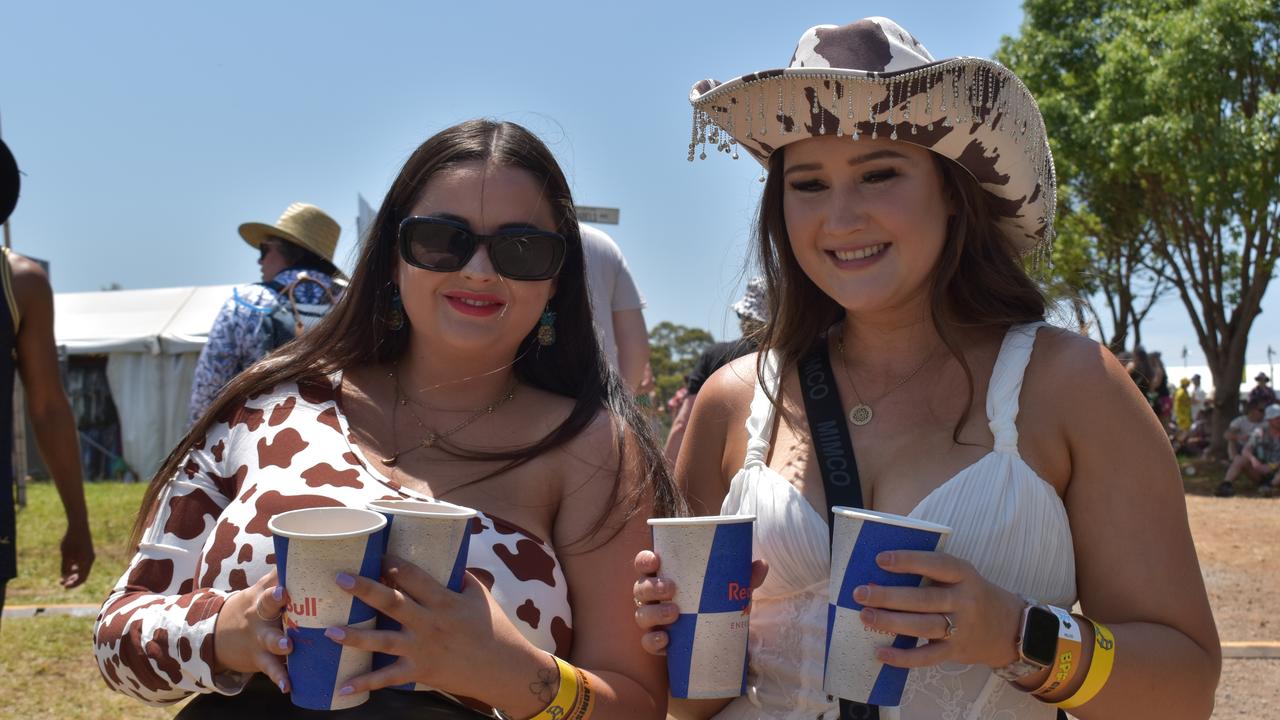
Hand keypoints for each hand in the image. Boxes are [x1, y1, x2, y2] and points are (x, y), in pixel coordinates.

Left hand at [59, 522, 94, 587]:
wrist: (79, 525)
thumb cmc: (71, 540)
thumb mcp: (66, 554)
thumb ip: (65, 566)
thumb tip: (64, 577)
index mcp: (87, 562)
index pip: (82, 578)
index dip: (73, 584)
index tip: (63, 586)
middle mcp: (90, 560)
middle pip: (83, 575)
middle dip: (72, 580)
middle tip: (61, 582)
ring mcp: (90, 556)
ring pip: (83, 570)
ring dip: (73, 574)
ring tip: (63, 576)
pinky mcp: (88, 552)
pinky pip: (83, 564)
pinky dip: (76, 568)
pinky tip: (68, 567)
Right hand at [212, 570, 291, 691]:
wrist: (217, 634)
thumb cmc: (256, 606)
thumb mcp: (264, 588)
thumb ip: (287, 574)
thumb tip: (318, 551)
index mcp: (266, 592)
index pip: (275, 576)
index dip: (283, 569)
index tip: (294, 561)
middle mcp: (261, 611)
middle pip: (267, 602)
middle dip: (274, 598)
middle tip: (282, 594)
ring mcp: (259, 635)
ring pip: (270, 637)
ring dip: (279, 641)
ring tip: (288, 645)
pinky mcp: (260, 656)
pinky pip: (271, 668)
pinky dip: (279, 677)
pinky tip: (287, 685)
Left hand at [325, 556, 542, 706]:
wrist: (504, 668)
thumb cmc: (493, 626)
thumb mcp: (478, 595)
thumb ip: (456, 576)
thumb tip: (438, 555)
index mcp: (445, 600)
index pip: (415, 576)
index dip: (393, 562)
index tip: (376, 551)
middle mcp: (430, 623)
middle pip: (393, 603)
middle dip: (365, 589)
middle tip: (339, 578)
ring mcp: (423, 649)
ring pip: (384, 642)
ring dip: (355, 638)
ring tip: (329, 632)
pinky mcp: (419, 671)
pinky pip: (388, 679)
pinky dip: (365, 684)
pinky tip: (342, 687)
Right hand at [632, 549, 767, 654]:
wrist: (716, 638)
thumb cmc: (714, 602)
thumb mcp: (729, 589)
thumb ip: (743, 577)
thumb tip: (762, 564)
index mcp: (665, 575)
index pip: (645, 563)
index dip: (644, 560)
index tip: (655, 560)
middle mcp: (654, 597)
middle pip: (641, 588)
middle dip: (652, 587)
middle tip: (672, 589)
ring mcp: (653, 620)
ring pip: (642, 615)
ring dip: (655, 613)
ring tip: (675, 613)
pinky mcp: (658, 642)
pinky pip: (648, 642)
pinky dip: (654, 641)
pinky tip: (666, 640)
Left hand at [852, 550, 1023, 670]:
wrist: (1009, 628)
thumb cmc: (972, 594)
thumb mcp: (962, 576)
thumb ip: (932, 572)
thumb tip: (883, 572)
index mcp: (964, 574)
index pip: (936, 564)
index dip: (909, 561)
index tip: (880, 559)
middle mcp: (964, 600)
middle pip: (923, 599)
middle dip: (889, 596)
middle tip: (861, 593)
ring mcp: (961, 628)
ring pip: (923, 626)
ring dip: (891, 622)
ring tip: (865, 616)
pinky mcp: (956, 651)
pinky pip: (927, 656)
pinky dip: (903, 657)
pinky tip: (881, 653)